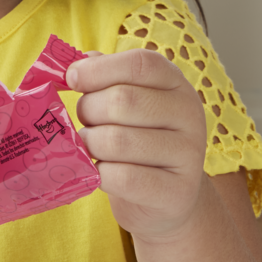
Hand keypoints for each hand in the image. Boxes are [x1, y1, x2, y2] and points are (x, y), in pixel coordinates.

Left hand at [66, 49, 207, 243]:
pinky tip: (101, 172)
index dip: (99, 69)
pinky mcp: (177, 192)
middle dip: (88, 110)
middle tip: (85, 121)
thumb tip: (74, 65)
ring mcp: (188, 154)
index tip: (72, 79)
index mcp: (175, 82)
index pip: (140, 63)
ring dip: (90, 144)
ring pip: (117, 140)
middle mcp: (189, 113)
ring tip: (91, 146)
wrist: (164, 198)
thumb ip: (103, 77)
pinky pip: (124, 178)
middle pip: (123, 100)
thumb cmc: (135, 138)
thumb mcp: (126, 100)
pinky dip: (101, 174)